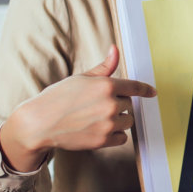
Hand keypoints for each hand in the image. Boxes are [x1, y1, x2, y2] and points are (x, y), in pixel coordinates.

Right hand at [0, 45, 156, 171]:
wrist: (40, 123)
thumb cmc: (58, 98)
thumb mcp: (81, 78)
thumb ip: (104, 67)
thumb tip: (115, 50)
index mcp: (106, 85)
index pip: (135, 87)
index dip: (145, 90)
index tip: (152, 92)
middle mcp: (110, 104)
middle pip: (128, 105)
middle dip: (117, 104)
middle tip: (96, 106)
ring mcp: (108, 124)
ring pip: (127, 121)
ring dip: (118, 120)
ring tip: (96, 118)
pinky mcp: (103, 141)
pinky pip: (122, 138)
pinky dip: (114, 135)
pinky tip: (99, 129)